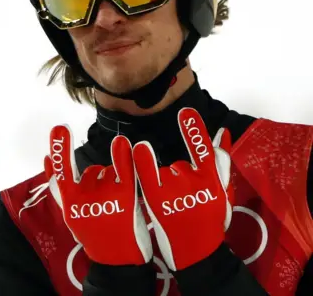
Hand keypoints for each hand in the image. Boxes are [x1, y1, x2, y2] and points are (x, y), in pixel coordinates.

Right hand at [44, 125, 151, 265]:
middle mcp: (85, 198)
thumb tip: (46, 160)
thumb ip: (60, 189)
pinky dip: (122, 155)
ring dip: (111, 181)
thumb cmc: (95, 236)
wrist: (119, 262)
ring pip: (106, 172)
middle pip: (90, 172)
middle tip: (105, 205)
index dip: (59, 148)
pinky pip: (123, 169)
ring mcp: (106, 196)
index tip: (59, 128)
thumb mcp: (72, 215)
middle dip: (96, 181)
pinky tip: (122, 143)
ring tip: (116, 207)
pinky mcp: (126, 197)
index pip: (61, 170)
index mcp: (70, 204)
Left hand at [132, 107, 232, 270]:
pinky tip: (140, 151)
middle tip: (184, 200)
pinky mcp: (155, 198)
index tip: (186, 111)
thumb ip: (222, 162)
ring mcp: (173, 190)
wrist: (195, 252)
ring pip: (162, 170)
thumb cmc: (210, 219)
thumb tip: (223, 131)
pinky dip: (142, 160)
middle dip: (178, 177)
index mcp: (213, 181)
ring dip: (163, 182)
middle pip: (179, 164)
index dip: (194, 130)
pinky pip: (146, 171)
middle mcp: (194, 183)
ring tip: (173, 206)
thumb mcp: (222, 192)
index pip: (204, 150)